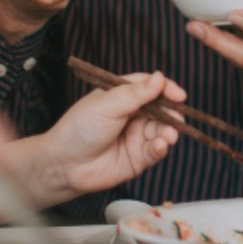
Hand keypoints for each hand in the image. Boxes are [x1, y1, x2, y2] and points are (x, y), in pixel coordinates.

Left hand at [14, 72, 186, 206]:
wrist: (64, 165)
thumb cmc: (79, 129)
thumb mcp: (107, 105)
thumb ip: (135, 93)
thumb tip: (160, 78)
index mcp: (123, 96)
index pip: (151, 86)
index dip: (166, 88)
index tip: (179, 95)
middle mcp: (133, 115)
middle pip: (162, 108)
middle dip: (173, 113)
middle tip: (177, 117)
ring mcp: (136, 136)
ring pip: (163, 130)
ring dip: (169, 131)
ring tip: (168, 135)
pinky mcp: (139, 158)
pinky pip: (156, 150)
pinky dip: (161, 147)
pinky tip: (159, 145)